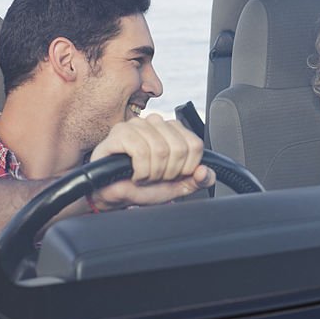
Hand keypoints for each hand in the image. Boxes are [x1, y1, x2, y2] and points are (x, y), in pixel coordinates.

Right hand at [88, 114, 214, 208]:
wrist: (114, 195)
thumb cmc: (142, 187)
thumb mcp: (177, 186)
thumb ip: (198, 180)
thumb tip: (205, 171)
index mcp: (173, 130)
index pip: (195, 145)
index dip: (186, 168)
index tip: (172, 175)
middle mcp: (156, 122)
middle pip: (179, 148)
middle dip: (168, 172)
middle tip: (155, 177)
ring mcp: (137, 124)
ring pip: (160, 150)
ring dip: (152, 174)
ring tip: (144, 176)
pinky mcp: (119, 132)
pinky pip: (141, 151)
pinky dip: (140, 171)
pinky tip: (135, 175)